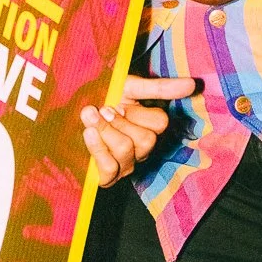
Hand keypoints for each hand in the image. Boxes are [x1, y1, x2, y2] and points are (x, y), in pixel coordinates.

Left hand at [81, 74, 196, 187]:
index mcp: (150, 127)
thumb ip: (160, 88)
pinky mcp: (108, 177)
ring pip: (126, 151)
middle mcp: (142, 149)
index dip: (138, 113)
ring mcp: (126, 165)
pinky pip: (109, 169)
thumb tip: (192, 84)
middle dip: (120, 122)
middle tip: (104, 110)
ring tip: (90, 116)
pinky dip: (97, 148)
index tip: (119, 104)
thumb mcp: (129, 87)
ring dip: (105, 130)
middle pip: (145, 140)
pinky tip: (88, 133)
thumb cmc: (102, 97)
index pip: (160, 123)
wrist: (69, 108)